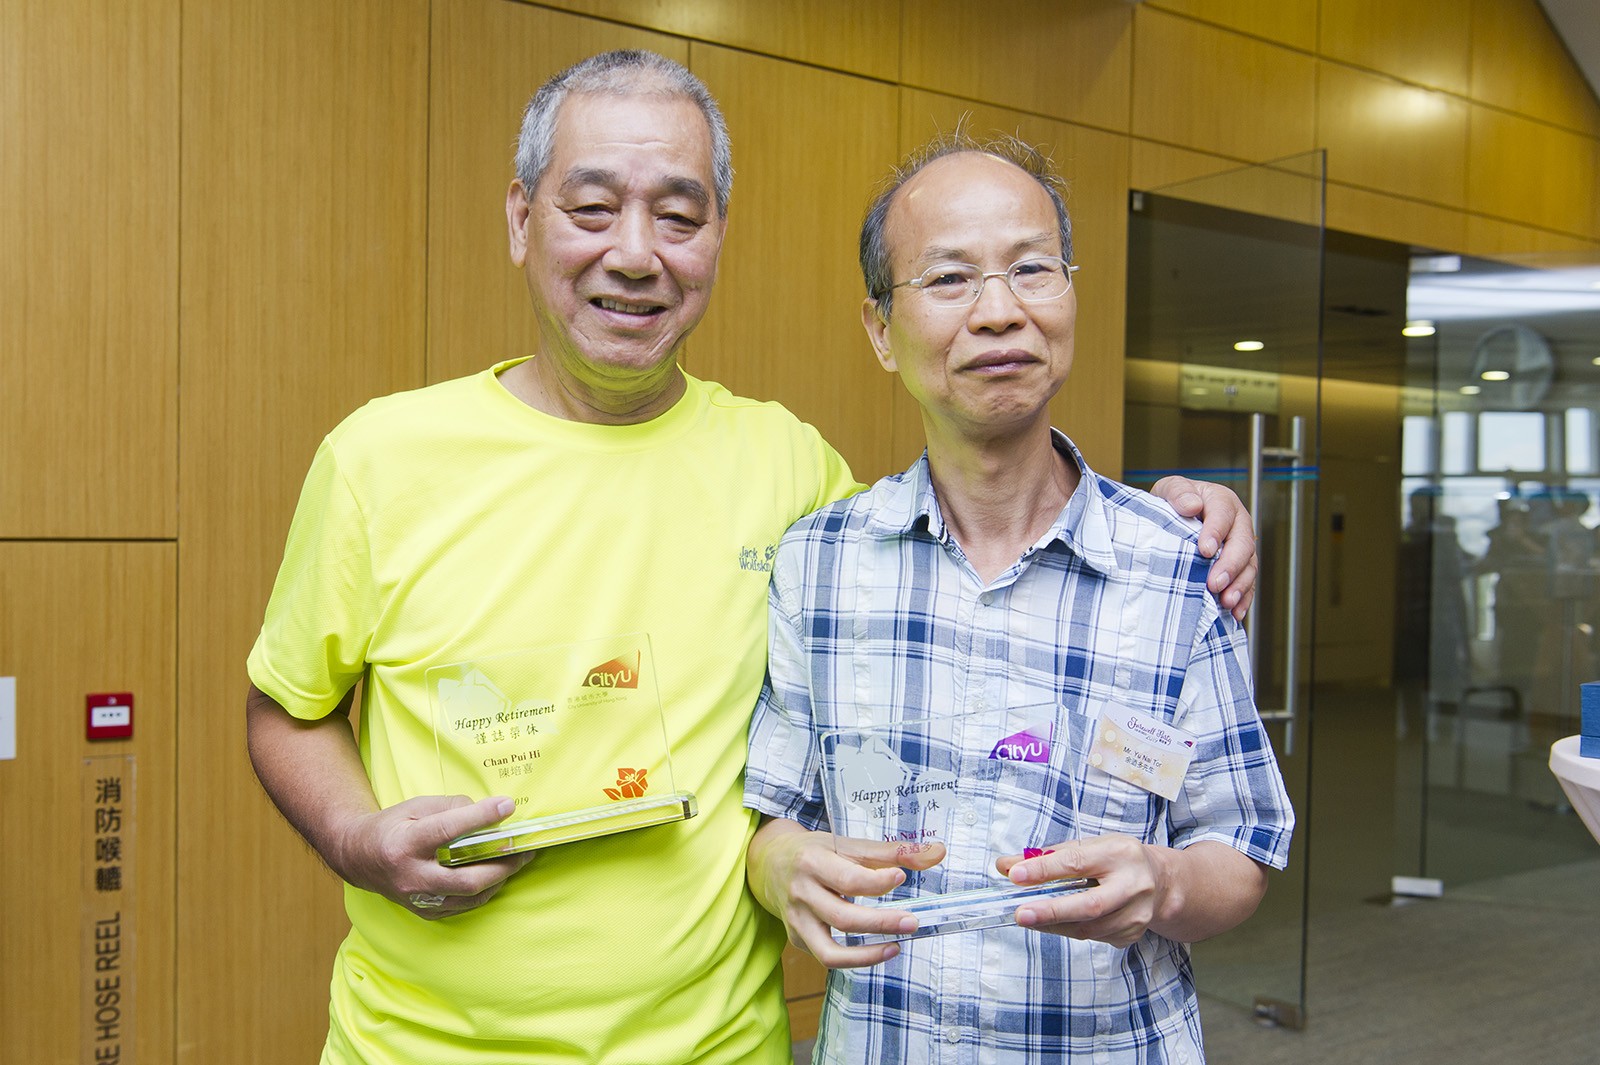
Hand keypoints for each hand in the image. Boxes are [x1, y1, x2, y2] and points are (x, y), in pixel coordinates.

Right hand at [334, 794, 535, 920]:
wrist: (360, 858)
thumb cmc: (392, 827)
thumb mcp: (415, 806)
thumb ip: (450, 807)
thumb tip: (485, 812)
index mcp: (405, 844)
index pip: (447, 830)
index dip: (480, 817)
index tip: (506, 806)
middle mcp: (411, 875)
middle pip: (466, 878)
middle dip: (501, 864)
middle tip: (524, 848)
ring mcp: (418, 898)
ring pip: (469, 896)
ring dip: (499, 878)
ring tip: (517, 860)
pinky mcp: (424, 911)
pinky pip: (463, 905)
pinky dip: (484, 890)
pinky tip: (496, 875)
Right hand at [747, 818, 944, 967]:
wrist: (769, 863)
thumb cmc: (815, 851)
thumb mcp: (847, 843)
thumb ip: (893, 851)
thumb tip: (938, 853)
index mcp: (812, 862)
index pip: (848, 879)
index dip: (877, 882)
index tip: (901, 878)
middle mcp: (800, 894)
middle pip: (843, 918)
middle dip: (881, 923)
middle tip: (913, 922)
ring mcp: (796, 921)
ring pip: (830, 951)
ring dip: (868, 954)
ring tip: (897, 945)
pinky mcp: (797, 939)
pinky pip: (827, 957)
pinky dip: (855, 959)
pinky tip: (879, 949)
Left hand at [996, 835, 1162, 947]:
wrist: (1159, 882)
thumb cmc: (1115, 860)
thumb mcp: (1085, 848)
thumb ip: (1046, 857)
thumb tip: (1006, 866)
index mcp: (1119, 853)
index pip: (1077, 862)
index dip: (1044, 870)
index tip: (1015, 875)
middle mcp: (1134, 884)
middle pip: (1090, 905)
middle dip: (1052, 911)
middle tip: (1021, 914)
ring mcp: (1137, 913)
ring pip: (1089, 928)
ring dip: (1054, 925)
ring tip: (1030, 918)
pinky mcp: (1132, 934)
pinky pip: (1094, 938)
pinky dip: (1069, 930)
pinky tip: (1057, 922)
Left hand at [1150, 475, 1257, 620]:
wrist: (1173, 516)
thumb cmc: (1173, 502)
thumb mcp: (1170, 489)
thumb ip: (1178, 492)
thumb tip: (1191, 505)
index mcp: (1221, 501)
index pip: (1223, 513)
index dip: (1216, 532)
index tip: (1205, 550)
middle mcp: (1237, 523)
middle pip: (1242, 543)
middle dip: (1230, 565)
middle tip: (1214, 583)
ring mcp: (1240, 546)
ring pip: (1248, 566)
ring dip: (1239, 585)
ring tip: (1226, 601)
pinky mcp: (1239, 567)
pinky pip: (1247, 583)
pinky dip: (1243, 599)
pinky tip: (1235, 613)